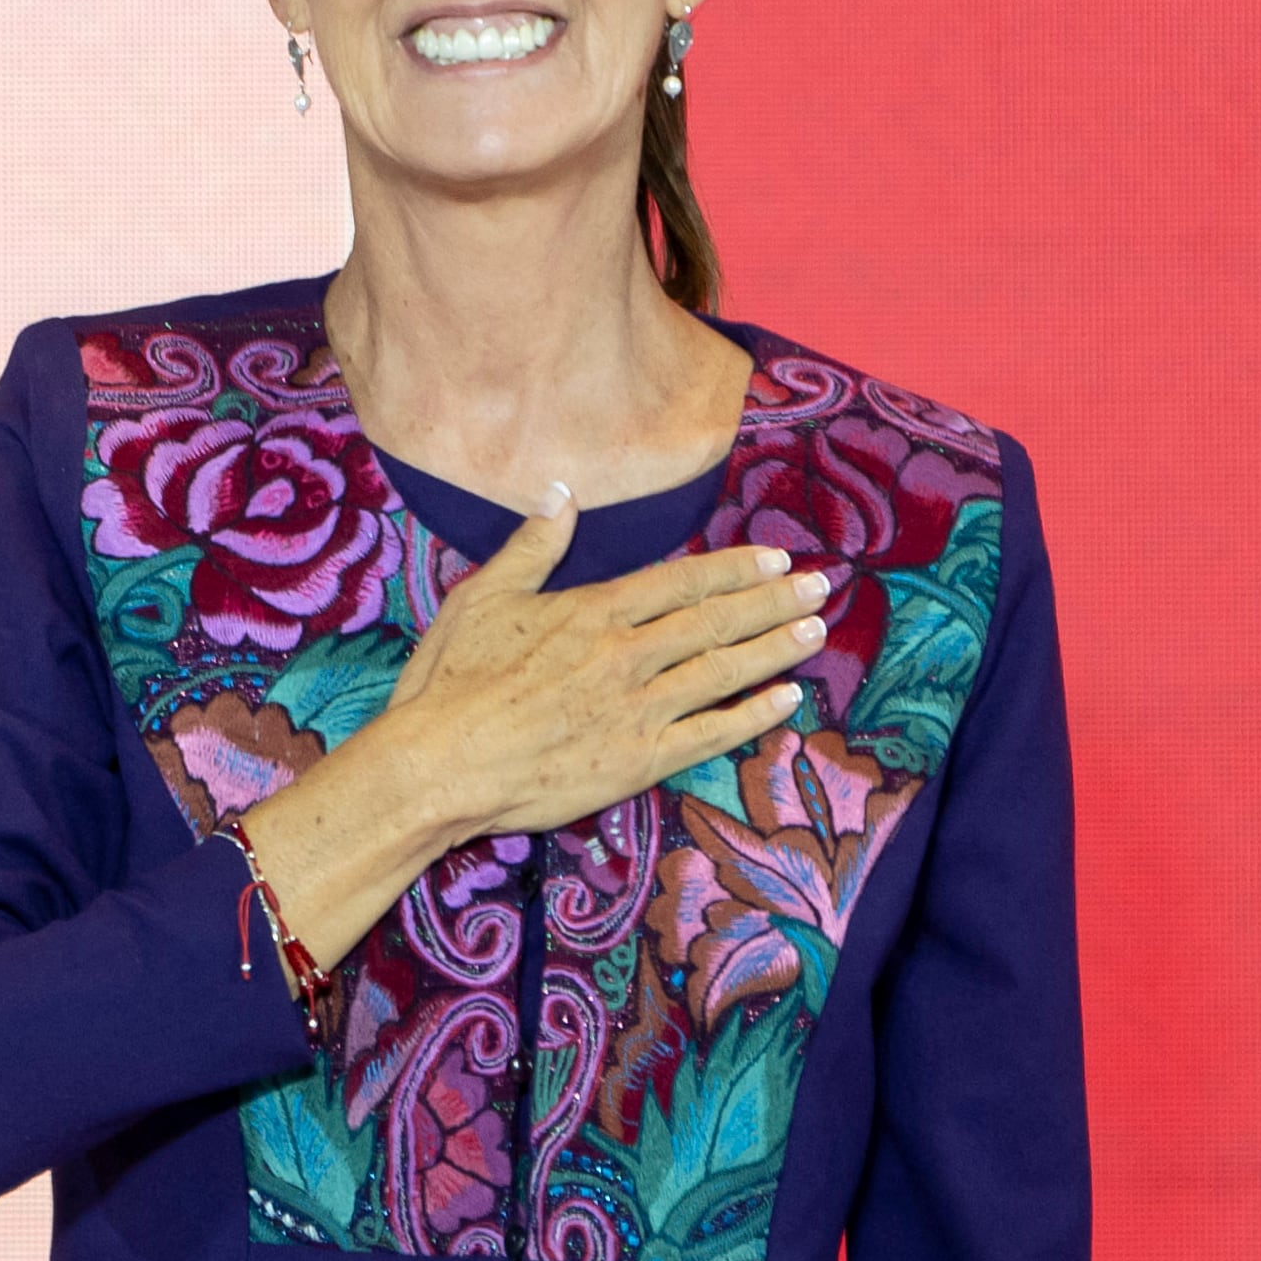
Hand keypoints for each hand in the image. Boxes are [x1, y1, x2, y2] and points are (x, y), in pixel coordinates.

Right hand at [228, 487, 828, 968]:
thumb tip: (560, 494)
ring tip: (815, 631)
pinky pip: (709, 734)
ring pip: (722, 671)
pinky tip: (785, 699)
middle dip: (773, 601)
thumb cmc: (451, 683)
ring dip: (774, 649)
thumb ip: (532, 547)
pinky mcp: (637, 760)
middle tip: (822, 586)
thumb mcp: (482, 597)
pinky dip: (752, 715)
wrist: (439, 766)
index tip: (774, 559)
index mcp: (593, 611)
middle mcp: (626, 654)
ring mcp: (638, 709)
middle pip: (715, 621)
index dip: (734, 569)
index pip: (681, 582)